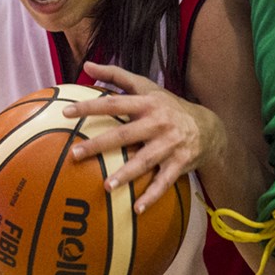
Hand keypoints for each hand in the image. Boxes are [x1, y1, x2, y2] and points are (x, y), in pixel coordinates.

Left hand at [63, 61, 226, 213]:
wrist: (208, 127)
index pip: (113, 103)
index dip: (89, 107)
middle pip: (125, 134)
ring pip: (145, 160)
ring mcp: (170, 144)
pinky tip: (136, 209)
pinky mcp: (180, 163)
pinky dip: (152, 196)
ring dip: (126, 174)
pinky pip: (164, 182)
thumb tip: (87, 65)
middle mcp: (158, 123)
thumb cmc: (168, 105)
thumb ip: (116, 75)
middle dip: (99, 145)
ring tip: (106, 186)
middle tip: (75, 154)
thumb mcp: (146, 87)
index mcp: (147, 103)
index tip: (66, 113)